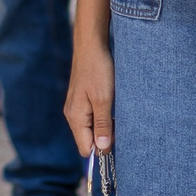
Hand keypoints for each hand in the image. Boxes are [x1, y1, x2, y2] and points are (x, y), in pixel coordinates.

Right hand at [65, 31, 114, 156]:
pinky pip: (93, 117)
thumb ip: (103, 125)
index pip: (86, 148)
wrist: (92, 45)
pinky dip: (104, 117)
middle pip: (88, 139)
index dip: (101, 151)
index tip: (119, 146)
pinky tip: (114, 108)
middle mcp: (73, 114)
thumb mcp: (104, 99)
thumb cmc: (98, 70)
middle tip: (123, 129)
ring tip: (119, 116)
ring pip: (92, 128)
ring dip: (106, 127)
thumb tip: (102, 149)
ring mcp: (77, 107)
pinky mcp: (83, 100)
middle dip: (105, 139)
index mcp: (75, 117)